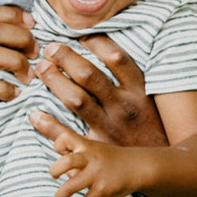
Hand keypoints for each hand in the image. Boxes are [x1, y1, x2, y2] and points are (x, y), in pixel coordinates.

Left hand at [32, 35, 164, 147]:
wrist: (162, 162)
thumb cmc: (154, 124)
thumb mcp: (151, 96)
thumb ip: (131, 77)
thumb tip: (107, 50)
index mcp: (139, 89)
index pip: (116, 58)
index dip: (95, 42)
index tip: (79, 34)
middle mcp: (124, 105)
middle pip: (91, 76)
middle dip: (67, 58)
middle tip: (51, 48)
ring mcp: (111, 126)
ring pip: (77, 100)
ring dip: (56, 82)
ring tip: (42, 68)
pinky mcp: (99, 146)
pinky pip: (70, 135)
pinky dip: (49, 126)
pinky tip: (34, 114)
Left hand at [36, 117, 143, 196]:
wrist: (139, 166)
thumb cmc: (109, 157)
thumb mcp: (92, 146)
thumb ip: (70, 144)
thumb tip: (44, 132)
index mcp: (86, 146)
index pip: (65, 138)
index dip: (58, 144)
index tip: (59, 150)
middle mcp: (91, 158)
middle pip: (66, 162)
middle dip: (55, 171)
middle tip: (54, 176)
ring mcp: (97, 174)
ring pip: (72, 186)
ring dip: (60, 195)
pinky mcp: (104, 190)